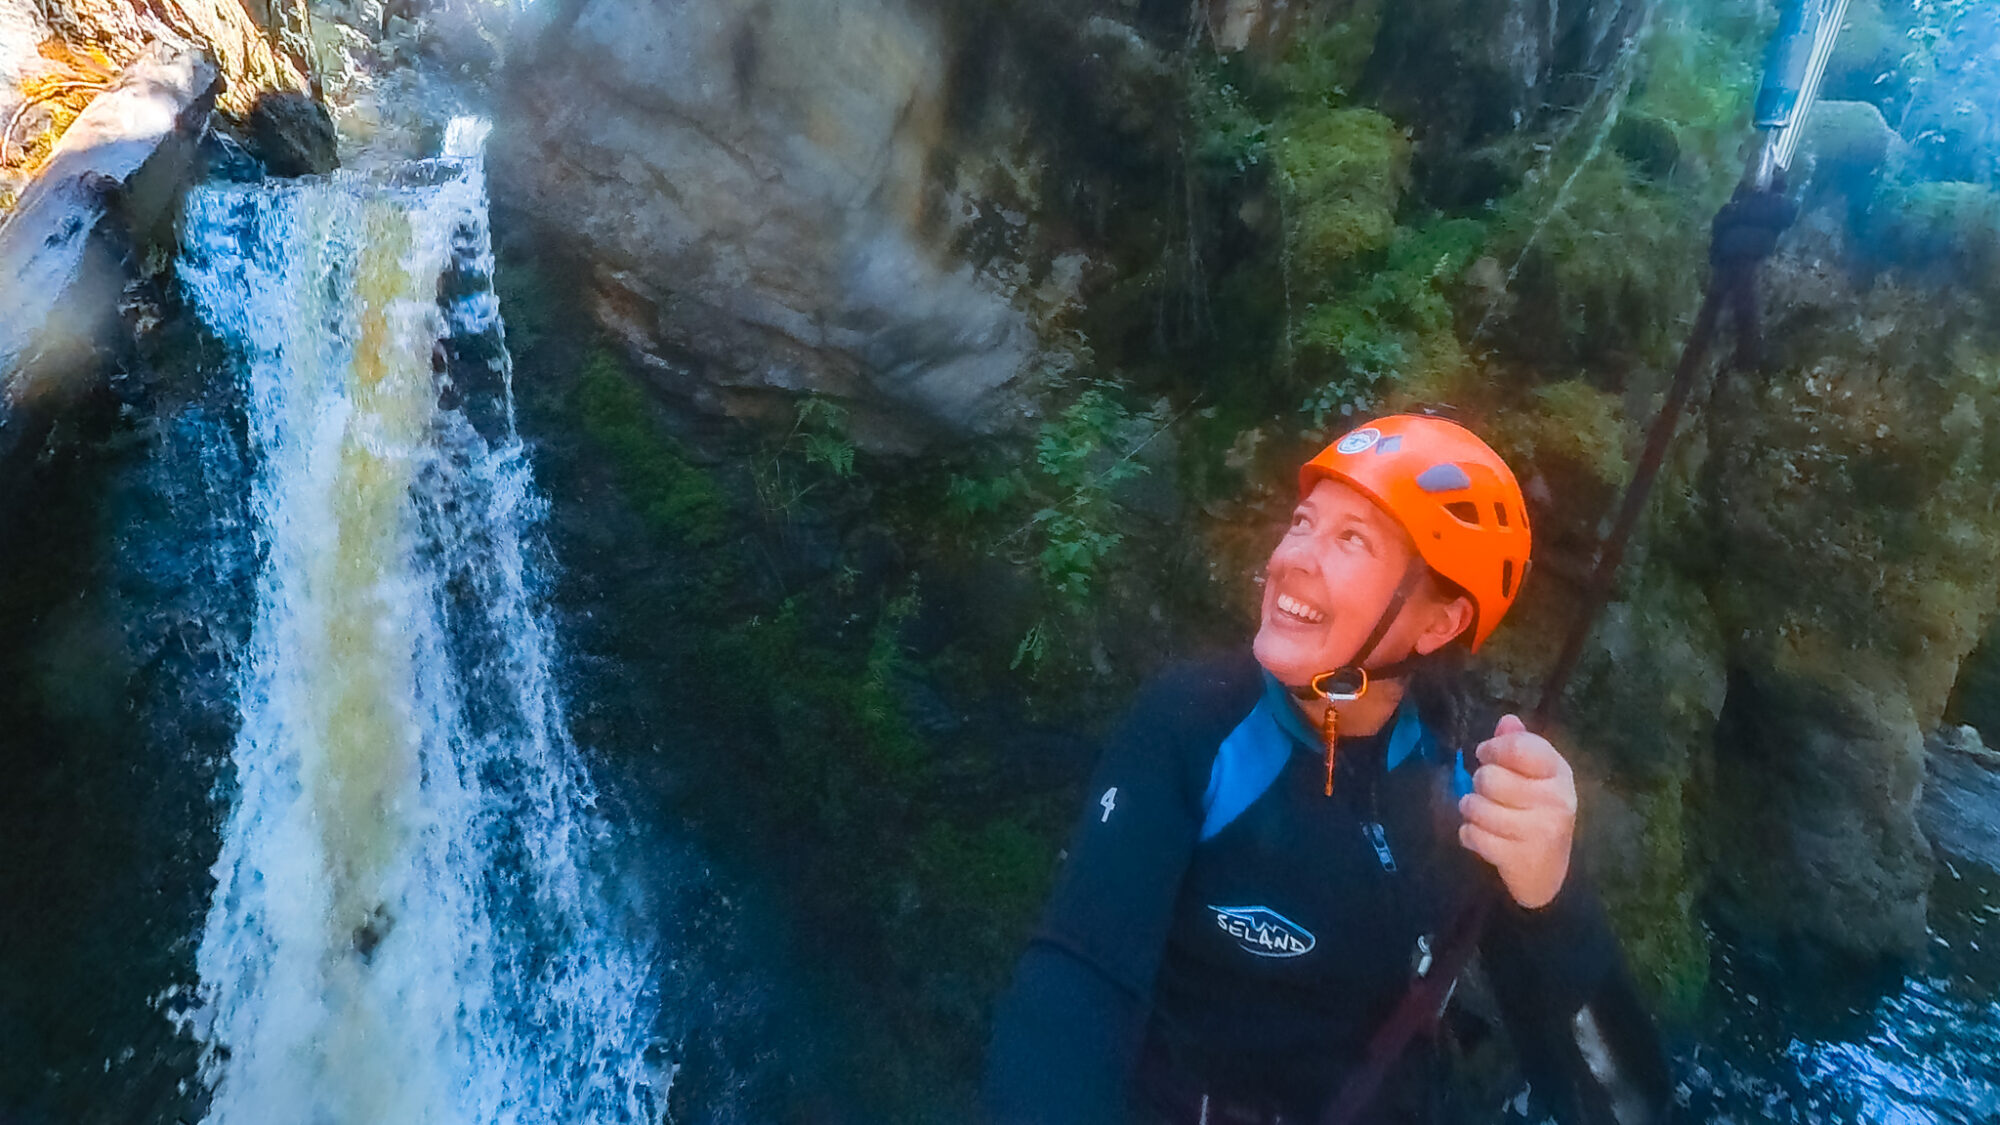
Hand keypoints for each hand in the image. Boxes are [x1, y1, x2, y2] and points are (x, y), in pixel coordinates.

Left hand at [1457, 714, 1575, 908]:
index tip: (1487, 757)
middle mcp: (1556, 800)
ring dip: (1471, 812)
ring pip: (1475, 806)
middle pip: (1488, 777)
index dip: (1492, 749)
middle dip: (1479, 786)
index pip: (1518, 746)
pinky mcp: (1519, 858)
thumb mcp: (1534, 777)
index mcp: (1559, 772)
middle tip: (1491, 796)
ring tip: (1484, 817)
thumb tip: (1507, 720)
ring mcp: (1540, 830)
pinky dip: (1469, 836)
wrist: (1548, 875)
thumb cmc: (1535, 815)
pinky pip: (1471, 835)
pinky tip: (1483, 838)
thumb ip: (1519, 745)